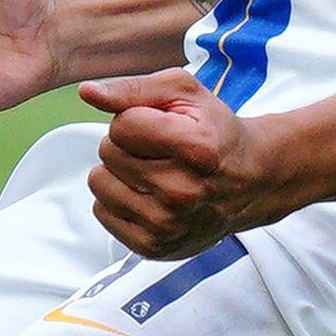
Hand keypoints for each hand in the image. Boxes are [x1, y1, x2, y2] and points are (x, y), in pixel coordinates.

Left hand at [80, 70, 271, 258]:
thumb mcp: (184, 93)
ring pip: (99, 182)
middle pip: (108, 153)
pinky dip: (118, 199)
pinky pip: (101, 211)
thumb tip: (87, 92)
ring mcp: (168, 224)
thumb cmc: (213, 132)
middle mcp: (183, 192)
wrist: (248, 181)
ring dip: (119, 172)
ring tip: (152, 171)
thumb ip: (133, 89)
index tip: (159, 125)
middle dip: (126, 144)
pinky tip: (148, 195)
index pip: (121, 125)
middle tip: (158, 150)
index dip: (134, 118)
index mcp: (196, 148)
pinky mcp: (153, 247)